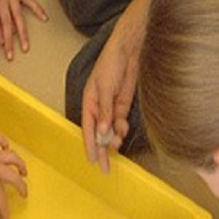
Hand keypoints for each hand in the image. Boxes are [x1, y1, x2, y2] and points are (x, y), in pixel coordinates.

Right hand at [81, 34, 138, 172]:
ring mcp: (112, 106)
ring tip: (118, 143)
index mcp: (89, 102)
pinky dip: (122, 128)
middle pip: (99, 133)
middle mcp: (99, 107)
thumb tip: (102, 133)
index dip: (90, 146)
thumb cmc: (111, 63)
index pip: (87, 129)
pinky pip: (121, 122)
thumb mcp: (104, 89)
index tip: (93, 161)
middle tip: (106, 169)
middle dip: (102, 151)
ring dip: (114, 138)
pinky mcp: (124, 104)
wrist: (130, 49)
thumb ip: (105, 112)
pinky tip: (123, 131)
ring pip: (111, 130)